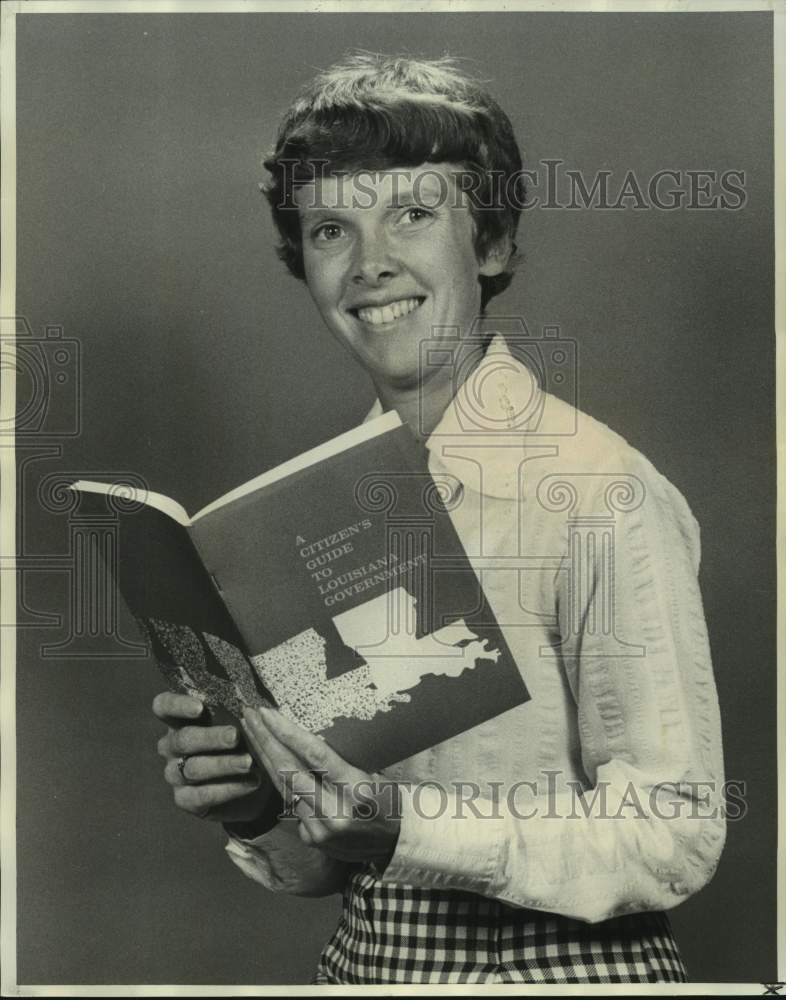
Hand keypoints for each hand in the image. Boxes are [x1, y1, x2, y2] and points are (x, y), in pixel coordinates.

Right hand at [153, 691, 271, 824]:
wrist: (250, 781)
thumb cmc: (241, 740)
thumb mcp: (237, 722)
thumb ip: (234, 711)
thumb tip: (248, 703)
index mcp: (178, 720)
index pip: (164, 706)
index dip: (178, 705)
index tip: (200, 707)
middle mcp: (170, 746)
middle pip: (183, 739)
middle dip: (211, 738)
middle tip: (235, 736)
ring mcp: (174, 774)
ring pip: (194, 768)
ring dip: (223, 765)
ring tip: (249, 763)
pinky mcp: (184, 799)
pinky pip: (202, 795)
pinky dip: (229, 788)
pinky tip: (251, 782)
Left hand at [241, 705, 400, 866]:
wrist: (396, 841)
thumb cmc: (387, 797)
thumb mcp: (372, 771)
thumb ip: (339, 760)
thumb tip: (306, 736)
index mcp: (356, 788)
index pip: (315, 756)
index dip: (287, 733)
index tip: (268, 713)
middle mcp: (335, 812)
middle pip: (290, 771)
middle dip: (266, 740)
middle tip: (249, 715)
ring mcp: (320, 830)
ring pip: (283, 787)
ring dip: (265, 757)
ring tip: (252, 732)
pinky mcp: (311, 839)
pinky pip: (290, 803)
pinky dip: (278, 780)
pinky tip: (266, 759)